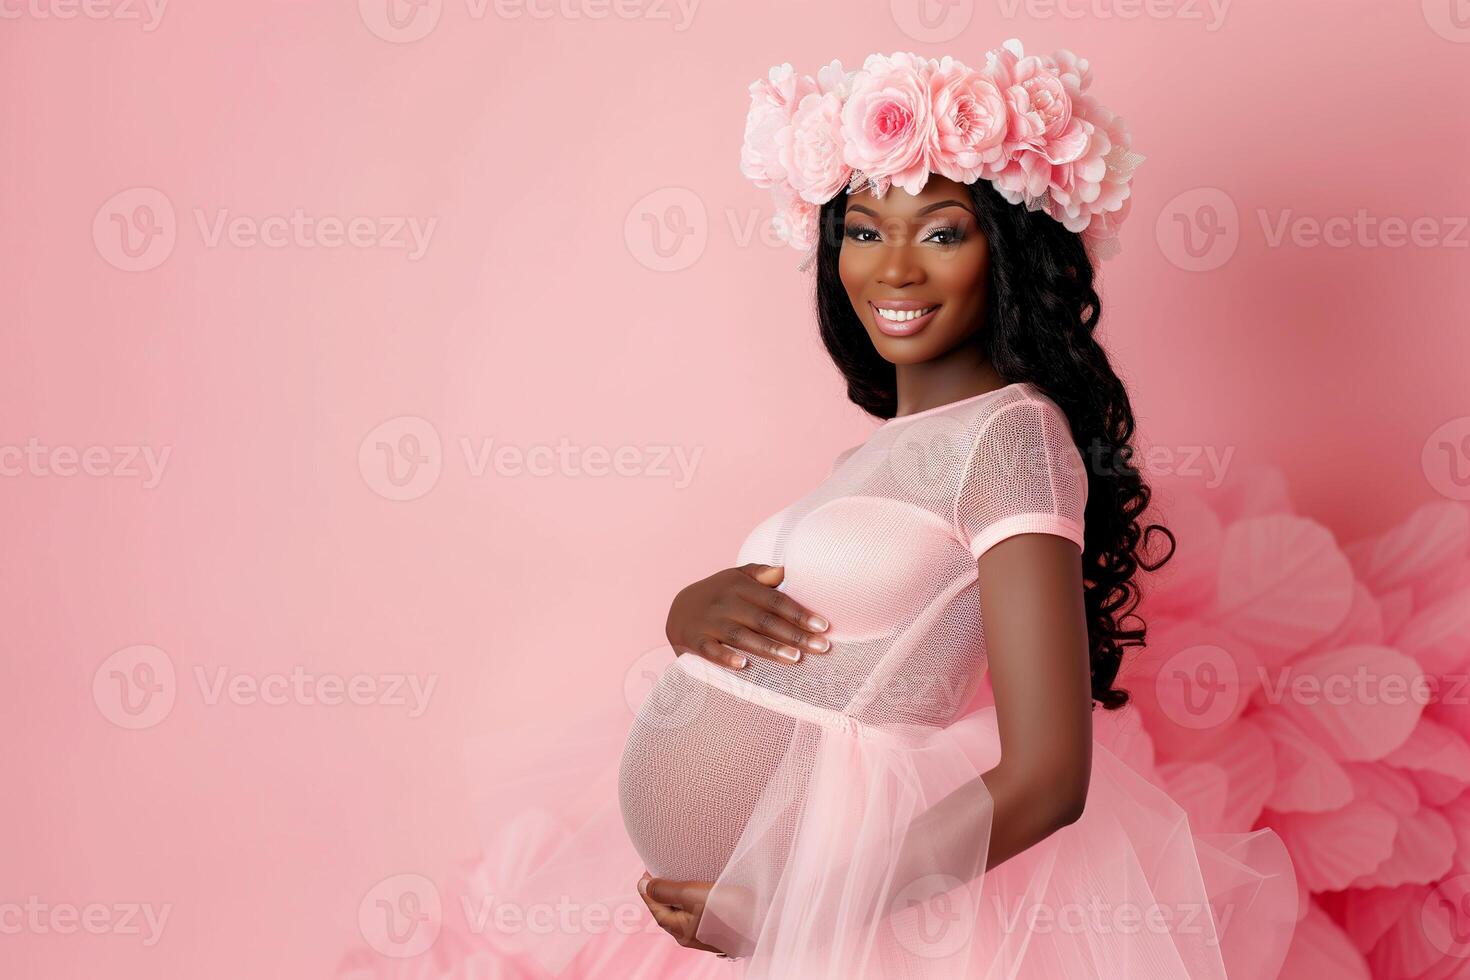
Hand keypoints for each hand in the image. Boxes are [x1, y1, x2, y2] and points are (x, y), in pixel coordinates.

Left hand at [637, 872, 731, 955]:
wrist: (768, 922)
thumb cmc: (731, 910)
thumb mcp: (693, 895)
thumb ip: (666, 891)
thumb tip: (643, 886)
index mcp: (679, 931)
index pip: (655, 907)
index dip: (648, 888)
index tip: (646, 870)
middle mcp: (690, 936)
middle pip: (668, 912)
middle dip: (662, 892)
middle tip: (660, 870)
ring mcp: (706, 935)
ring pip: (685, 913)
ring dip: (679, 896)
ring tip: (679, 877)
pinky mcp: (720, 929)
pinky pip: (699, 913)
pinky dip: (695, 900)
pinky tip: (703, 890)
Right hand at [666, 563, 831, 669]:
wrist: (678, 610)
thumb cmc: (719, 594)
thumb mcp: (736, 577)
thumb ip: (760, 574)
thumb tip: (786, 570)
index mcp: (739, 585)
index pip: (775, 600)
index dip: (800, 613)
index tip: (823, 626)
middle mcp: (725, 602)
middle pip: (764, 619)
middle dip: (793, 634)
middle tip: (820, 647)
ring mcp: (709, 622)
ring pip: (741, 636)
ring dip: (768, 648)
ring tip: (794, 659)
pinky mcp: (694, 640)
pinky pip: (711, 650)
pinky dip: (725, 658)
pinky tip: (743, 665)